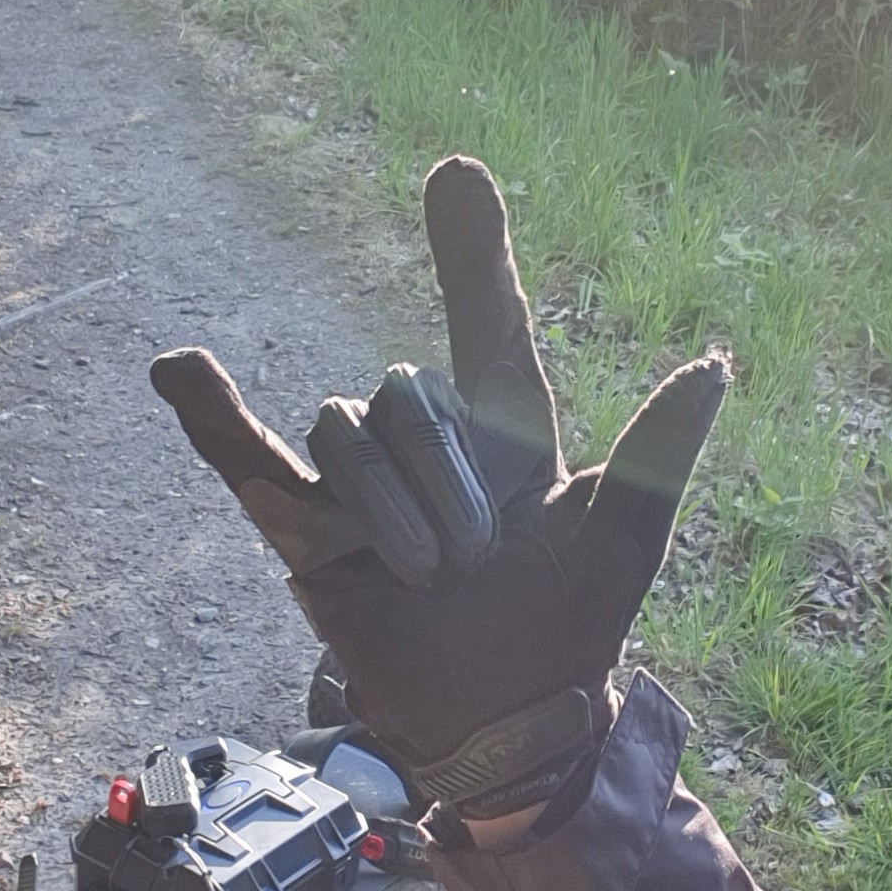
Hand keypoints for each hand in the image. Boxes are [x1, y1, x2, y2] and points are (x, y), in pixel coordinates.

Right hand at [151, 158, 727, 809]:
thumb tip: (712, 365)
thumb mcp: (622, 540)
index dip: (471, 248)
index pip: (487, 321)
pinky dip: (213, 417)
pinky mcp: (304, 529)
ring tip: (430, 575)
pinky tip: (179, 369)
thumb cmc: (569, 626)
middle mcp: (426, 441)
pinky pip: (251, 461)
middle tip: (476, 558)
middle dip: (441, 476)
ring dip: (388, 505)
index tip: (457, 172)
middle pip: (409, 395)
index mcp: (505, 429)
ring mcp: (360, 482)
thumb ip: (657, 453)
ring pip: (346, 432)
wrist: (500, 719)